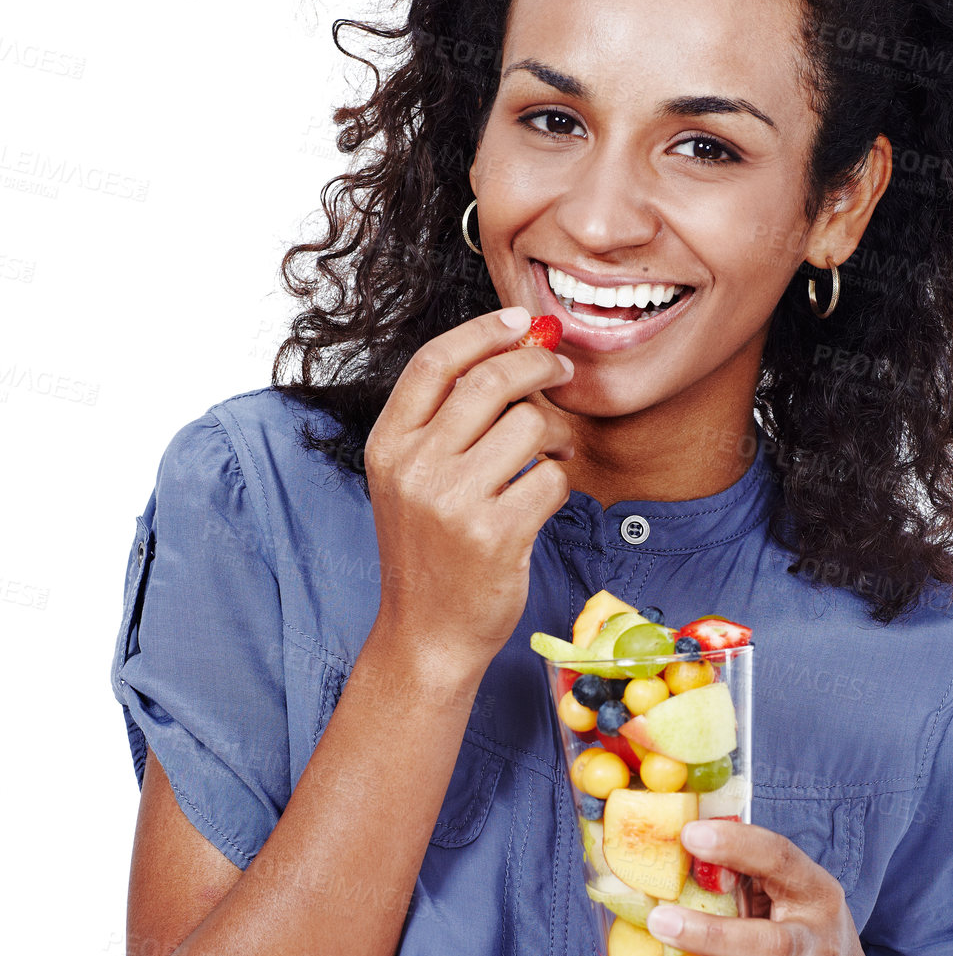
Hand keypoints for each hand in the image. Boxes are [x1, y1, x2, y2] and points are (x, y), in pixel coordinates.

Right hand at [363, 307, 574, 670]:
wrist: (426, 634)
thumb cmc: (430, 552)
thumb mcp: (410, 481)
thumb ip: (444, 422)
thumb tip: (511, 351)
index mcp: (388, 446)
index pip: (435, 362)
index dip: (484, 330)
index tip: (523, 320)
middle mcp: (414, 468)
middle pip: (491, 381)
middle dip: (538, 365)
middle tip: (561, 372)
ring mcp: (452, 502)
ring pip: (529, 425)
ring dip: (555, 433)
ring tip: (551, 453)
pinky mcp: (495, 535)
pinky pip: (551, 480)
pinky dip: (560, 483)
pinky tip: (546, 494)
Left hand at [645, 818, 859, 955]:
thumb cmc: (779, 907)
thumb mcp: (769, 875)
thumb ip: (728, 858)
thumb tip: (653, 824)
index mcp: (812, 892)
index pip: (782, 860)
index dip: (740, 847)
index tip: (691, 835)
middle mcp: (816, 947)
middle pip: (774, 945)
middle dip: (716, 935)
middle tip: (661, 919)